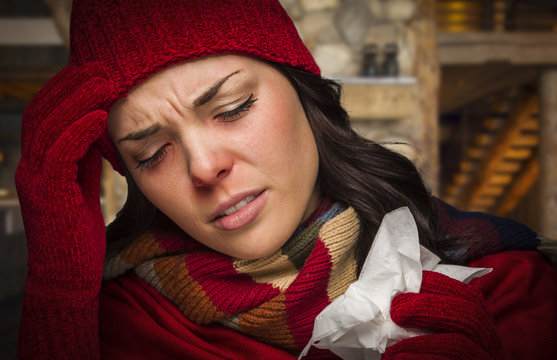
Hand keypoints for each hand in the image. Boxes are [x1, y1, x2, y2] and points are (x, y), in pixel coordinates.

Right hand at [16, 62, 113, 358]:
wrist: (68, 273)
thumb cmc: (78, 230)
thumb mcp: (82, 185)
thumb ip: (84, 157)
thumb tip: (99, 127)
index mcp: (40, 162)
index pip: (46, 114)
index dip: (66, 90)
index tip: (93, 72)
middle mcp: (30, 166)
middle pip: (42, 112)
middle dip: (69, 86)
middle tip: (98, 67)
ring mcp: (34, 180)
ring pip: (47, 127)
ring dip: (76, 100)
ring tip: (102, 82)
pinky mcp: (45, 195)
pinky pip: (58, 154)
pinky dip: (78, 131)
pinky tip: (98, 116)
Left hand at [383, 271, 505, 359]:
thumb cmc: (428, 358)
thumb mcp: (434, 339)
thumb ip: (424, 321)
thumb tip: (395, 299)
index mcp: (480, 331)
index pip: (470, 298)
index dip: (438, 286)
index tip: (406, 286)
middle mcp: (490, 348)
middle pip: (471, 316)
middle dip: (428, 307)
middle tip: (395, 310)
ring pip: (462, 344)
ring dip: (422, 341)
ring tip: (392, 349)